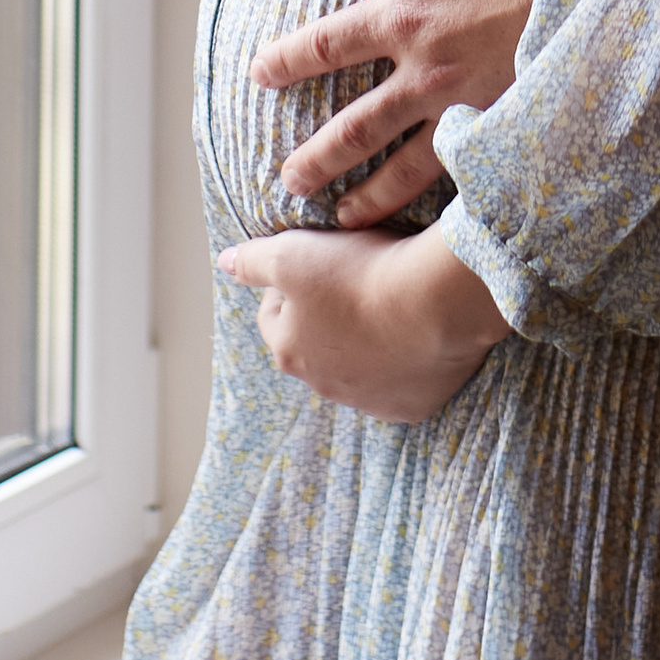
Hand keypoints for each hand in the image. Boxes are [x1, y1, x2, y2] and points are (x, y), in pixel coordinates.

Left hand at [220, 224, 507, 422]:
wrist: (433, 302)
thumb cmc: (358, 274)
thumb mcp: (290, 253)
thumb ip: (252, 261)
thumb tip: (226, 263)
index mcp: (288, 350)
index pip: (273, 315)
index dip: (289, 284)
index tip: (318, 261)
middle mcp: (322, 385)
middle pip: (314, 345)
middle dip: (326, 317)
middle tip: (355, 280)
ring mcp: (368, 400)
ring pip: (356, 367)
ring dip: (364, 342)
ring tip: (390, 304)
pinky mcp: (409, 406)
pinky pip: (399, 384)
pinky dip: (403, 363)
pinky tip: (416, 333)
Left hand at [257, 0, 562, 228]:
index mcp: (406, 17)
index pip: (326, 45)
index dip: (286, 61)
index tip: (258, 75)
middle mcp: (426, 73)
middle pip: (354, 127)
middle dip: (316, 156)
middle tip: (285, 180)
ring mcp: (467, 108)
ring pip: (403, 167)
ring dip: (367, 195)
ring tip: (342, 216)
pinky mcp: (505, 128)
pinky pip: (461, 174)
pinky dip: (435, 202)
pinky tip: (426, 221)